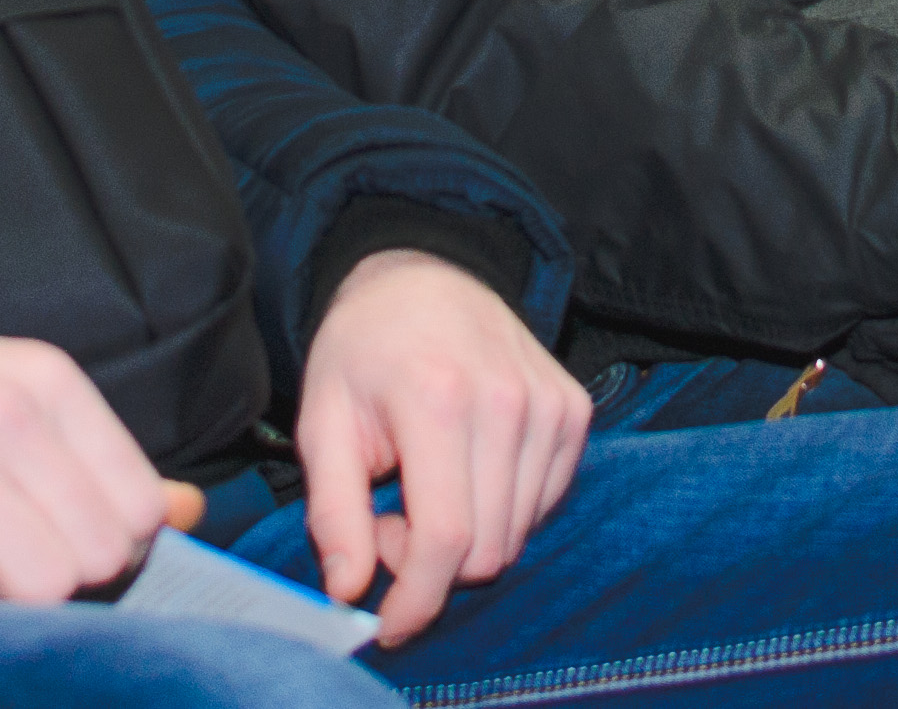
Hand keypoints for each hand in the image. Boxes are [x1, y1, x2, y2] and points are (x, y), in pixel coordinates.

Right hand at [0, 319, 198, 615]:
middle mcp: (6, 413)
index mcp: (48, 382)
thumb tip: (188, 513)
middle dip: (59, 575)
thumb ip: (100, 461)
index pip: (137, 505)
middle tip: (4, 553)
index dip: (109, 544)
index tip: (61, 537)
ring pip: (39, 583)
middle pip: (95, 556)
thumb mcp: (11, 399)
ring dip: (4, 592)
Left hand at [294, 247, 590, 645]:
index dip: (417, 598)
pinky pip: (543, 506)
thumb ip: (332, 512)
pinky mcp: (574, 411)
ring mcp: (550, 405)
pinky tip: (465, 473)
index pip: (445, 537)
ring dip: (466, 538)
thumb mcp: (323, 421)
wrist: (423, 273)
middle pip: (486, 549)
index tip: (388, 624)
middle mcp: (506, 401)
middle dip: (431, 562)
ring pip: (517, 536)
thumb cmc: (364, 352)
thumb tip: (349, 591)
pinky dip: (501, 511)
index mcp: (436, 400)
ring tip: (424, 489)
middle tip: (389, 520)